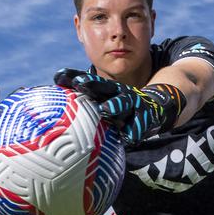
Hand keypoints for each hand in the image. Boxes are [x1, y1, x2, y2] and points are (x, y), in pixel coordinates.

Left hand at [54, 68, 183, 144]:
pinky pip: (139, 126)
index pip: (87, 82)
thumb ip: (86, 102)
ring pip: (122, 103)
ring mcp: (133, 104)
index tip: (58, 76)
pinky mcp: (145, 117)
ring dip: (114, 105)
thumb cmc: (121, 107)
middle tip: (79, 84)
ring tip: (105, 110)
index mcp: (107, 90)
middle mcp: (119, 94)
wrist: (155, 107)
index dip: (74, 78)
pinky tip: (129, 138)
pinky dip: (134, 131)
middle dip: (91, 84)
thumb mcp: (106, 100)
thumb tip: (59, 99)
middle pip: (103, 87)